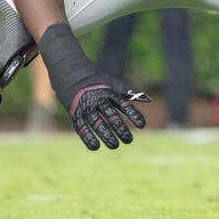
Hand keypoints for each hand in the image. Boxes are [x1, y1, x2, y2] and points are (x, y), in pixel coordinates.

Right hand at [37, 24, 149, 150]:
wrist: (70, 72)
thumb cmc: (95, 80)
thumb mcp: (113, 84)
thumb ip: (128, 93)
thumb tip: (148, 100)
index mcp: (109, 93)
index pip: (124, 105)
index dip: (133, 115)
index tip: (143, 125)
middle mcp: (98, 100)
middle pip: (111, 116)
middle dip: (120, 129)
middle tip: (129, 140)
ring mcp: (86, 107)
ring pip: (97, 123)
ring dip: (106, 135)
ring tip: (115, 146)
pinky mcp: (74, 113)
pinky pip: (81, 126)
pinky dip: (87, 137)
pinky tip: (95, 147)